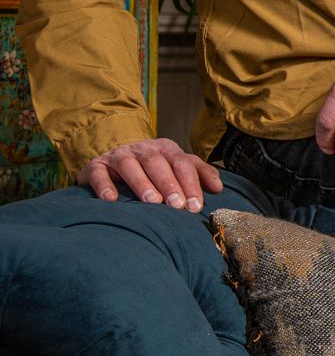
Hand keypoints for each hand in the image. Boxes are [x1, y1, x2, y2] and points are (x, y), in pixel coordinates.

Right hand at [80, 137, 222, 212]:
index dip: (190, 184)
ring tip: (152, 202)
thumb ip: (199, 174)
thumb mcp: (178, 167)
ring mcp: (118, 155)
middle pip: (157, 163)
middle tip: (177, 205)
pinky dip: (104, 185)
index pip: (182, 163)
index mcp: (166, 148)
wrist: (114, 160)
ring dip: (141, 183)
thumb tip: (218, 187)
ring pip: (130, 165)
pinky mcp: (96, 166)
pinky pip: (98, 173)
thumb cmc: (154, 169)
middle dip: (169, 184)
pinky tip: (111, 199)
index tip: (195, 206)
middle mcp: (143, 149)